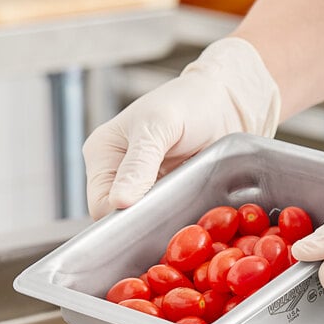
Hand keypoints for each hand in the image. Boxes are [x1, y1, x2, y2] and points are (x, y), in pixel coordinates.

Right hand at [83, 37, 279, 219]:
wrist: (224, 106)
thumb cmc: (190, 104)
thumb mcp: (159, 127)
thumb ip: (138, 165)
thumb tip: (119, 201)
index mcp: (102, 154)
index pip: (99, 205)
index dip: (121, 217)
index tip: (149, 216)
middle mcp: (115, 173)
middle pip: (119, 216)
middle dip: (143, 219)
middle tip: (171, 209)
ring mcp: (140, 186)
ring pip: (141, 220)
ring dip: (160, 218)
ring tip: (182, 205)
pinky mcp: (163, 194)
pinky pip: (162, 216)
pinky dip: (173, 216)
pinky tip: (188, 207)